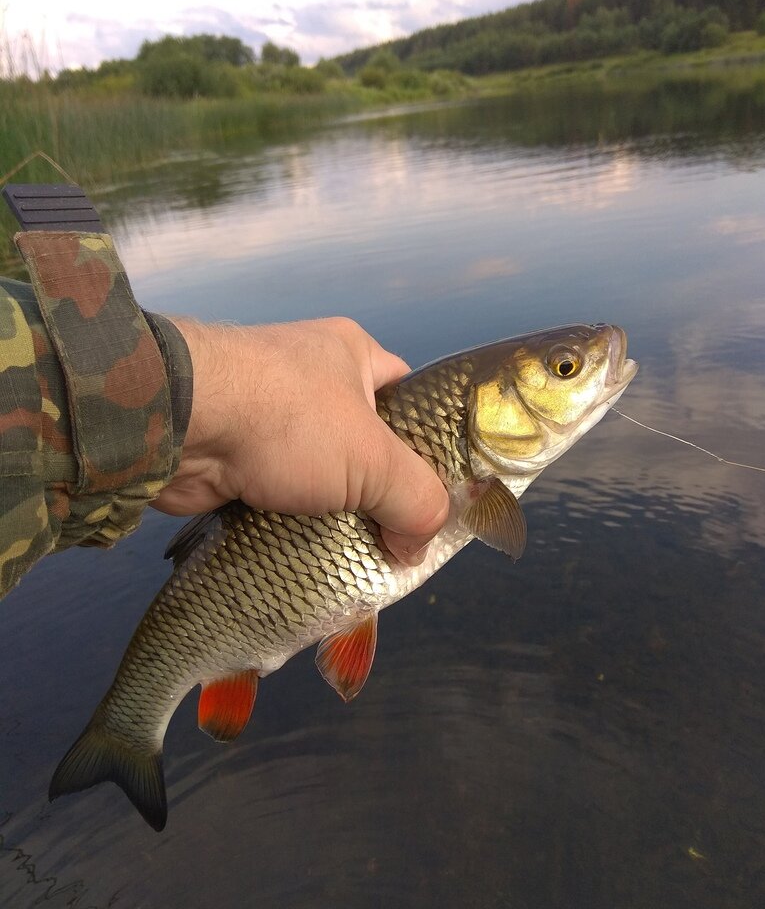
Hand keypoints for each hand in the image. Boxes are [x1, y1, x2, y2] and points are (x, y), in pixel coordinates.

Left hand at [152, 316, 448, 565]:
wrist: (179, 425)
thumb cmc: (286, 421)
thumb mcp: (374, 461)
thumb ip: (416, 501)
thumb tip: (416, 547)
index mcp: (353, 355)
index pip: (411, 399)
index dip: (431, 444)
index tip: (442, 492)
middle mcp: (313, 380)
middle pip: (367, 445)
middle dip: (382, 491)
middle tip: (404, 535)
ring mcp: (272, 419)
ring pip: (324, 476)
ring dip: (338, 514)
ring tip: (363, 554)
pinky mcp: (241, 458)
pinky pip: (284, 496)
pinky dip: (298, 524)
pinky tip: (314, 553)